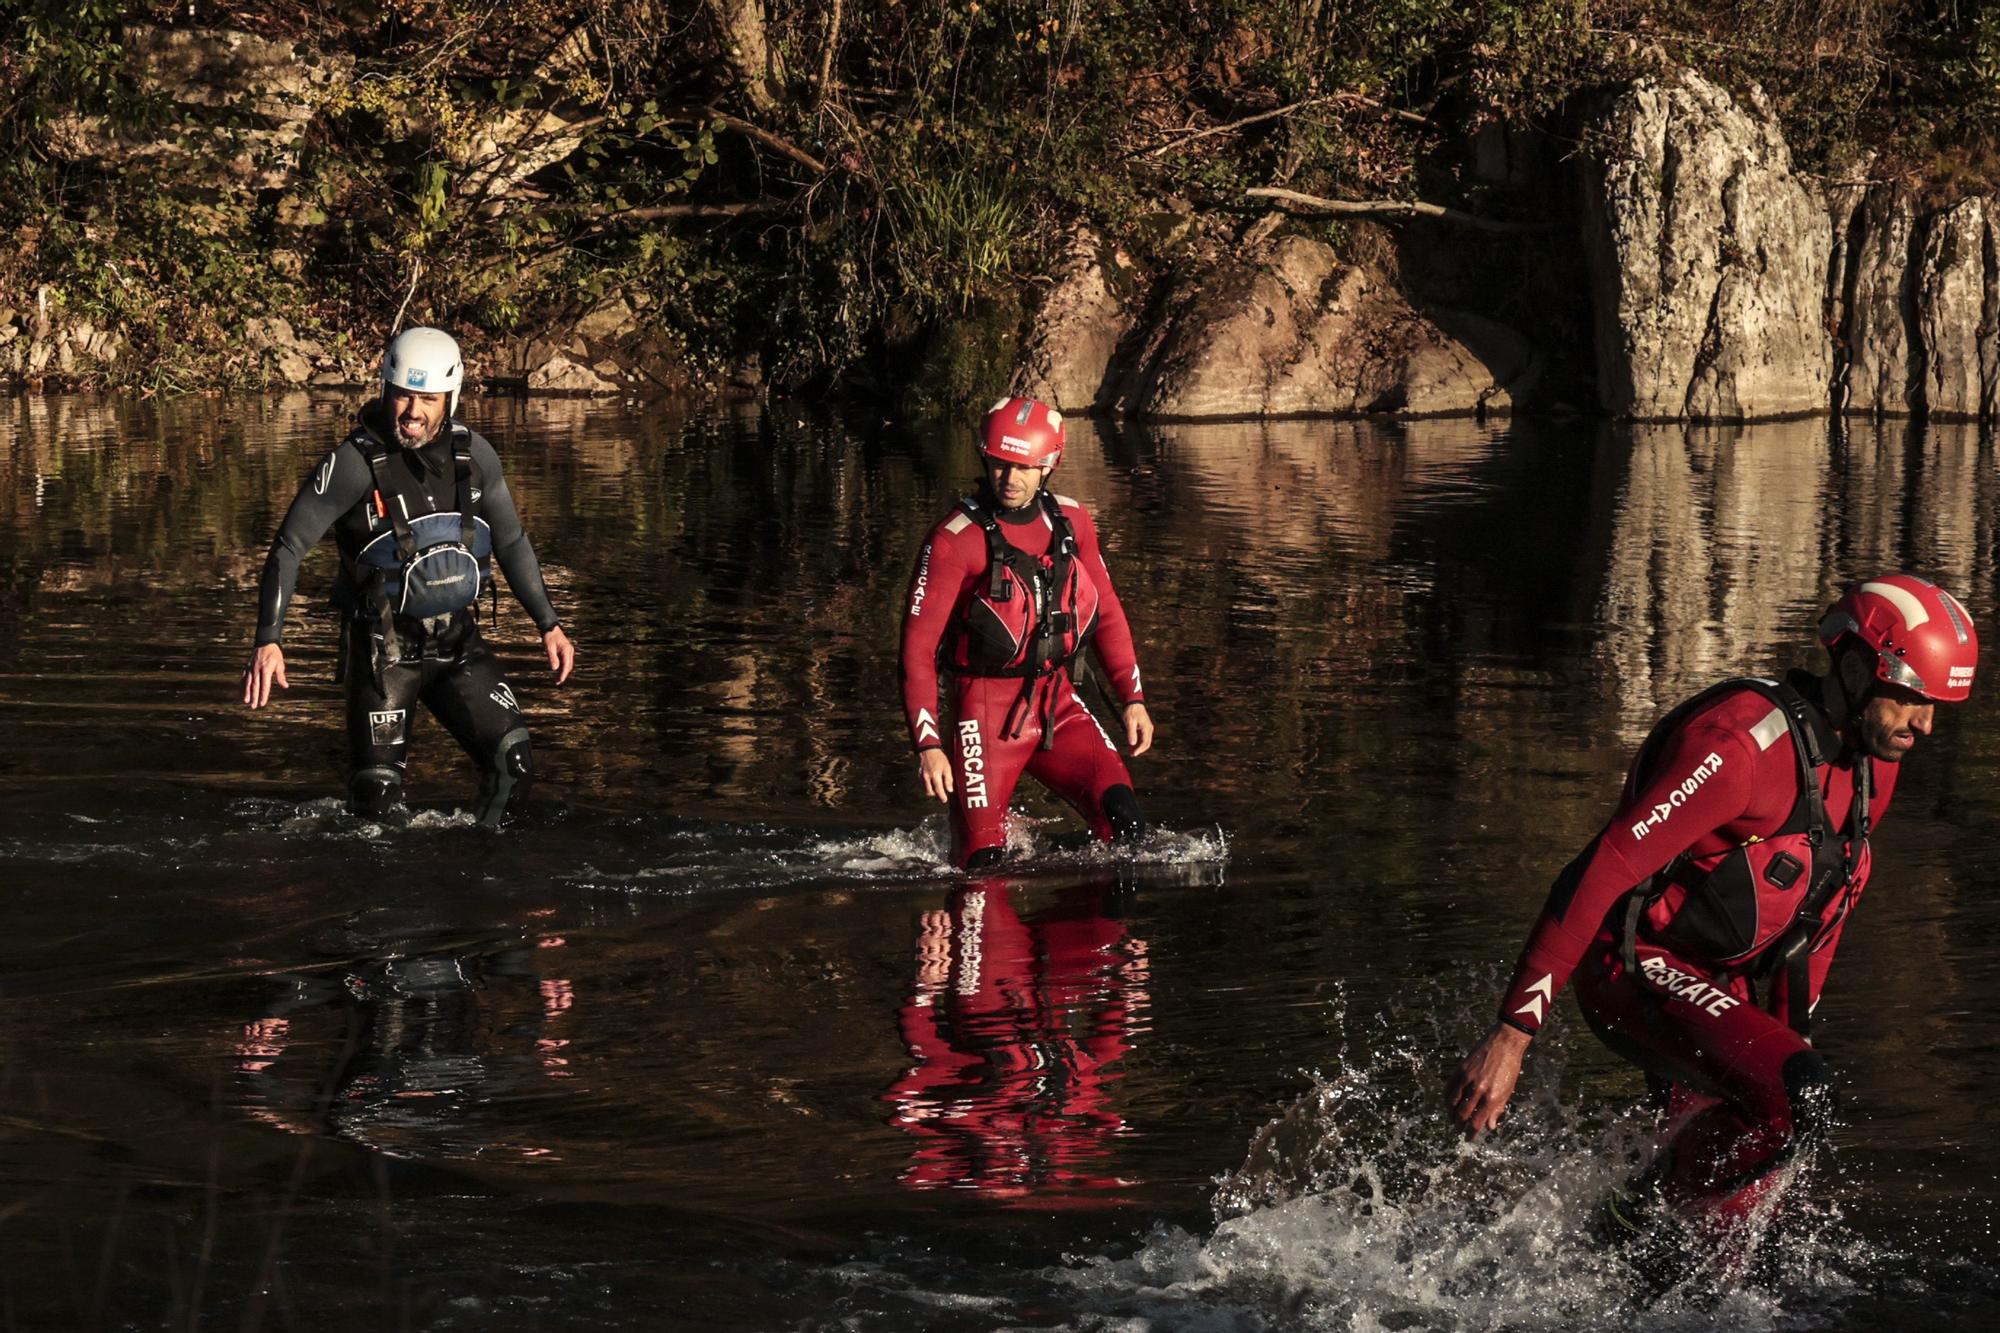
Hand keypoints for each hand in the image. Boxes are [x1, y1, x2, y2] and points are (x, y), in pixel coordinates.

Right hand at [241, 642, 287, 708]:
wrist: (265, 642)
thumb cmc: (275, 654)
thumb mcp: (280, 664)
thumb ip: (280, 676)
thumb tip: (285, 686)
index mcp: (266, 670)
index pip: (265, 686)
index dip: (263, 695)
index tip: (262, 703)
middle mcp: (257, 670)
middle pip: (255, 686)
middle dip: (254, 697)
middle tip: (254, 706)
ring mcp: (251, 668)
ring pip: (248, 683)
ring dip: (247, 693)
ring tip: (246, 701)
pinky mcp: (247, 667)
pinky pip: (244, 677)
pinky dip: (243, 685)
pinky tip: (242, 691)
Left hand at [543, 625, 574, 683]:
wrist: (550, 628)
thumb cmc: (549, 636)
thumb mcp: (549, 647)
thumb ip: (552, 658)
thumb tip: (555, 669)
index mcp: (567, 650)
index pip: (566, 665)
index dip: (563, 674)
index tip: (560, 681)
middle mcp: (570, 651)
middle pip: (568, 666)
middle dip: (563, 675)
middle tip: (557, 682)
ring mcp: (568, 651)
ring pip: (567, 664)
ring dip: (563, 671)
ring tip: (556, 679)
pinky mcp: (565, 651)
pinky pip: (565, 661)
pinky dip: (562, 667)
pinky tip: (557, 671)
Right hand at [916, 748, 952, 802]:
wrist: (929, 750)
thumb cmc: (939, 758)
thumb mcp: (947, 768)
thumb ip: (948, 779)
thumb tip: (950, 790)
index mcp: (935, 776)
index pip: (938, 790)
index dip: (942, 796)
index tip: (944, 800)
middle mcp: (927, 778)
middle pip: (930, 792)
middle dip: (936, 795)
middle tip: (941, 794)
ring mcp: (922, 776)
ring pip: (926, 788)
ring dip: (932, 790)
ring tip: (938, 787)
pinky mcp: (920, 774)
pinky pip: (924, 783)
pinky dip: (928, 785)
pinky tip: (933, 781)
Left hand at [1123, 702, 1153, 755]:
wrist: (1133, 703)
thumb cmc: (1131, 711)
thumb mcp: (1129, 722)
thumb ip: (1131, 733)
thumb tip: (1132, 744)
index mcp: (1146, 728)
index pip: (1145, 743)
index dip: (1139, 750)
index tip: (1133, 754)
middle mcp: (1149, 729)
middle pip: (1147, 743)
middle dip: (1140, 750)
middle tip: (1132, 754)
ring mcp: (1148, 728)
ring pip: (1146, 741)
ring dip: (1139, 747)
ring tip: (1131, 751)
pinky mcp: (1145, 727)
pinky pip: (1144, 737)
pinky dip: (1139, 742)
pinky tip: (1133, 744)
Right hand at [1445, 1022, 1531, 1137]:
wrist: (1505, 1043)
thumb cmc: (1510, 1067)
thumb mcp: (1508, 1090)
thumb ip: (1497, 1109)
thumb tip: (1490, 1126)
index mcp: (1492, 1098)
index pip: (1477, 1122)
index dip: (1471, 1133)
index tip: (1469, 1137)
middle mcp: (1478, 1090)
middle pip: (1463, 1114)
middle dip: (1459, 1125)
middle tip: (1458, 1130)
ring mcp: (1468, 1079)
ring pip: (1453, 1102)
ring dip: (1451, 1114)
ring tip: (1452, 1119)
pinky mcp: (1461, 1069)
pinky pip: (1449, 1087)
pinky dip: (1446, 1097)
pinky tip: (1447, 1103)